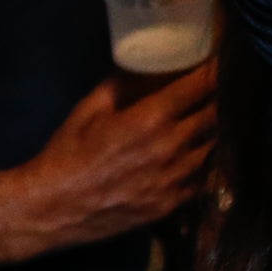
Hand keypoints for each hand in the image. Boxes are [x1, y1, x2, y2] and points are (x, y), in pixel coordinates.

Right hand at [5, 64, 216, 257]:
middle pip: (215, 115)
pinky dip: (202, 163)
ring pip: (213, 147)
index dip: (214, 70)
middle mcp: (171, 148)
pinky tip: (194, 155)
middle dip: (218, 98)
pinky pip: (201, 178)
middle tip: (219, 89)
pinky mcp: (170, 205)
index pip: (200, 86)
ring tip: (207, 121)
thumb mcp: (91, 108)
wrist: (51, 209)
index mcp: (152, 119)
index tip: (219, 61)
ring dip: (213, 131)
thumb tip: (149, 64)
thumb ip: (124, 83)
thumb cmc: (67, 153)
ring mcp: (174, 180)